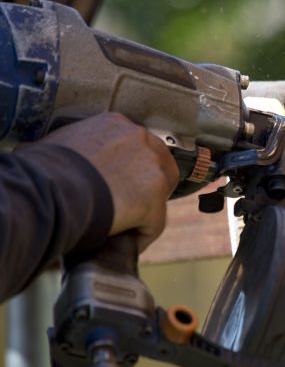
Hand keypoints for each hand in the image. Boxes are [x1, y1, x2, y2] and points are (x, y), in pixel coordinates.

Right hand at [41, 113, 178, 250]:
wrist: (52, 189)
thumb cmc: (43, 169)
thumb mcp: (53, 145)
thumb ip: (65, 147)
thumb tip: (41, 154)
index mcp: (115, 124)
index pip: (135, 145)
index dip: (130, 166)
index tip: (118, 181)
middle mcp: (140, 139)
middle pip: (157, 163)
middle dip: (145, 184)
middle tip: (127, 202)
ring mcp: (153, 167)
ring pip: (160, 192)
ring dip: (147, 208)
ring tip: (127, 223)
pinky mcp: (156, 198)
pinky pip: (154, 222)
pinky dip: (142, 234)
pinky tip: (127, 242)